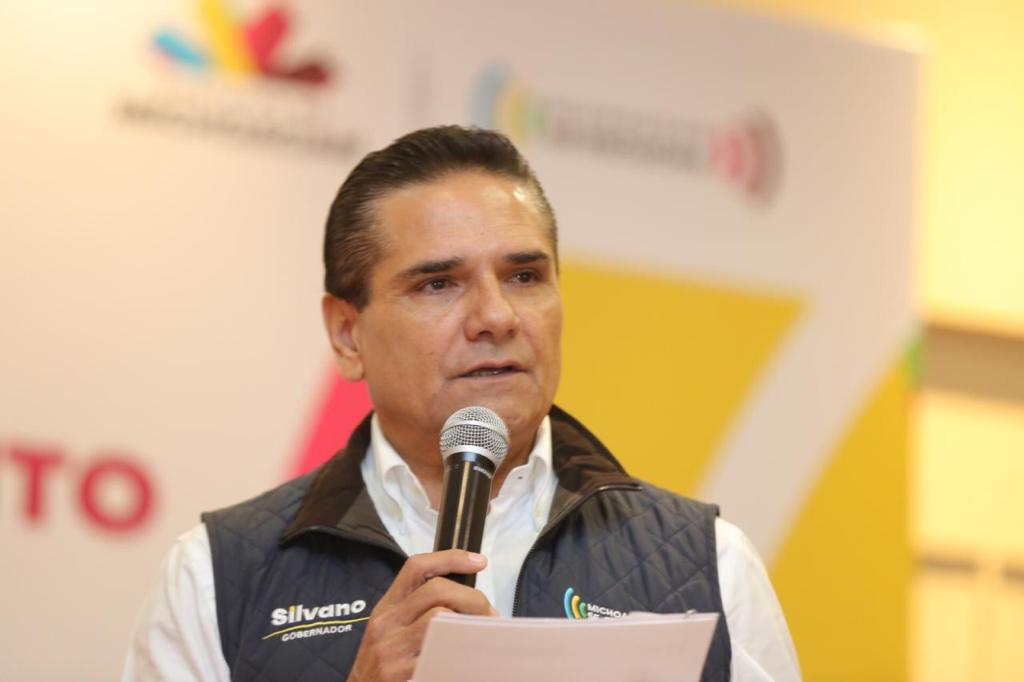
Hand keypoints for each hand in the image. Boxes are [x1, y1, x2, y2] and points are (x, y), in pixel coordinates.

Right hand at [348, 549, 495, 681]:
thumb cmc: (382, 665)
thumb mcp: (392, 630)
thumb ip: (418, 611)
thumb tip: (465, 601)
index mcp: (387, 607)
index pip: (417, 568)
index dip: (450, 558)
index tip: (478, 561)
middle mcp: (386, 622)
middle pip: (435, 590)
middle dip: (471, 598)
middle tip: (488, 613)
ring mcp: (391, 648)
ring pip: (439, 617)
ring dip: (469, 623)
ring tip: (482, 634)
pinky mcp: (399, 673)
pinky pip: (438, 653)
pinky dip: (459, 651)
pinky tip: (468, 656)